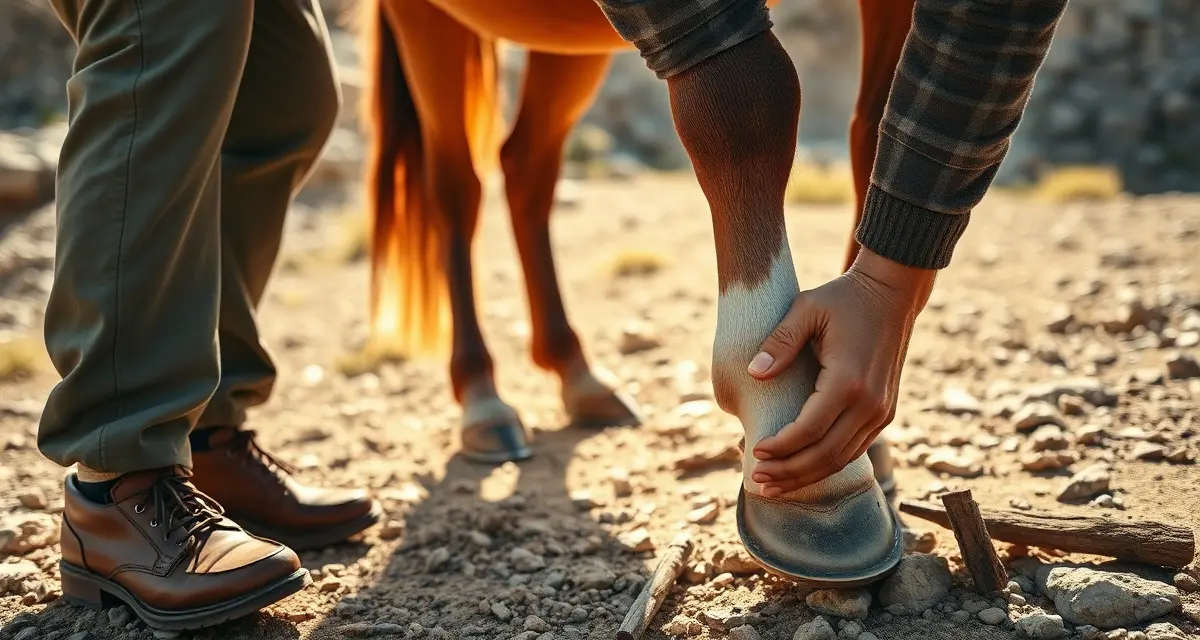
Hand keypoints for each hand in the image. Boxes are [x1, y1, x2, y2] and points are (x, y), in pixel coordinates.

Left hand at [746, 247, 936, 496]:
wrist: (891, 294)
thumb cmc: (843, 299)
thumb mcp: (806, 309)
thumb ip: (779, 341)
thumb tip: (754, 372)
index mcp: (848, 380)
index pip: (809, 430)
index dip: (781, 447)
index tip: (755, 451)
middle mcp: (870, 403)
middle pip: (826, 454)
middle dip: (790, 472)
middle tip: (759, 481)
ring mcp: (881, 411)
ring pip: (842, 458)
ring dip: (807, 475)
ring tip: (774, 485)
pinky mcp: (885, 412)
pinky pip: (854, 449)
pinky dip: (827, 464)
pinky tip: (803, 470)